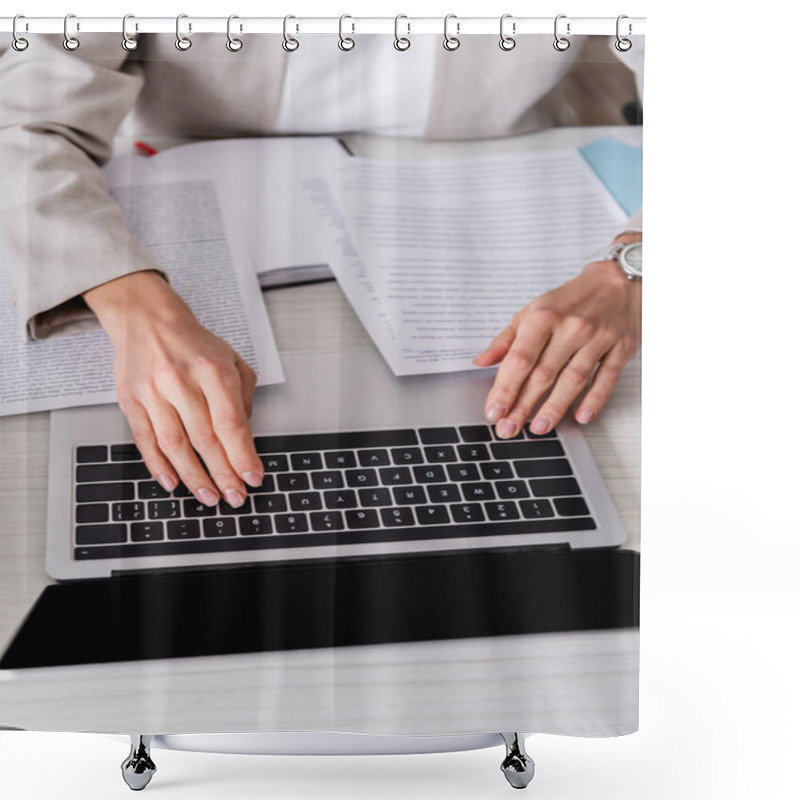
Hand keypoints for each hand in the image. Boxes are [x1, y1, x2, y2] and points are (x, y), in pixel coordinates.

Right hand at [83, 271, 261, 506]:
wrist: (147, 319)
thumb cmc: (194, 344)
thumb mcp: (232, 360)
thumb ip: (243, 398)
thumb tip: (243, 438)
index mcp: (213, 370)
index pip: (231, 423)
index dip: (242, 455)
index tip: (253, 477)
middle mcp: (181, 381)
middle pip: (205, 438)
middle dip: (223, 473)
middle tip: (235, 497)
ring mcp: (152, 392)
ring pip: (174, 445)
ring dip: (193, 476)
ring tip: (209, 497)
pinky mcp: (130, 400)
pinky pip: (145, 440)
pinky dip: (158, 465)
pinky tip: (173, 483)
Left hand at [473, 236, 641, 437]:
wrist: (618, 280)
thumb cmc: (571, 299)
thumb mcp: (533, 310)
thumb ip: (506, 339)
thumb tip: (481, 361)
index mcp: (544, 317)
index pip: (520, 358)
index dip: (505, 387)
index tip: (494, 410)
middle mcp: (571, 327)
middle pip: (544, 373)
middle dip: (523, 405)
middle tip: (509, 428)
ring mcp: (598, 338)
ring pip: (574, 379)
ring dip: (555, 407)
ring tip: (538, 428)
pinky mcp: (621, 347)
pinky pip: (607, 377)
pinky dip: (594, 399)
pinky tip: (580, 417)